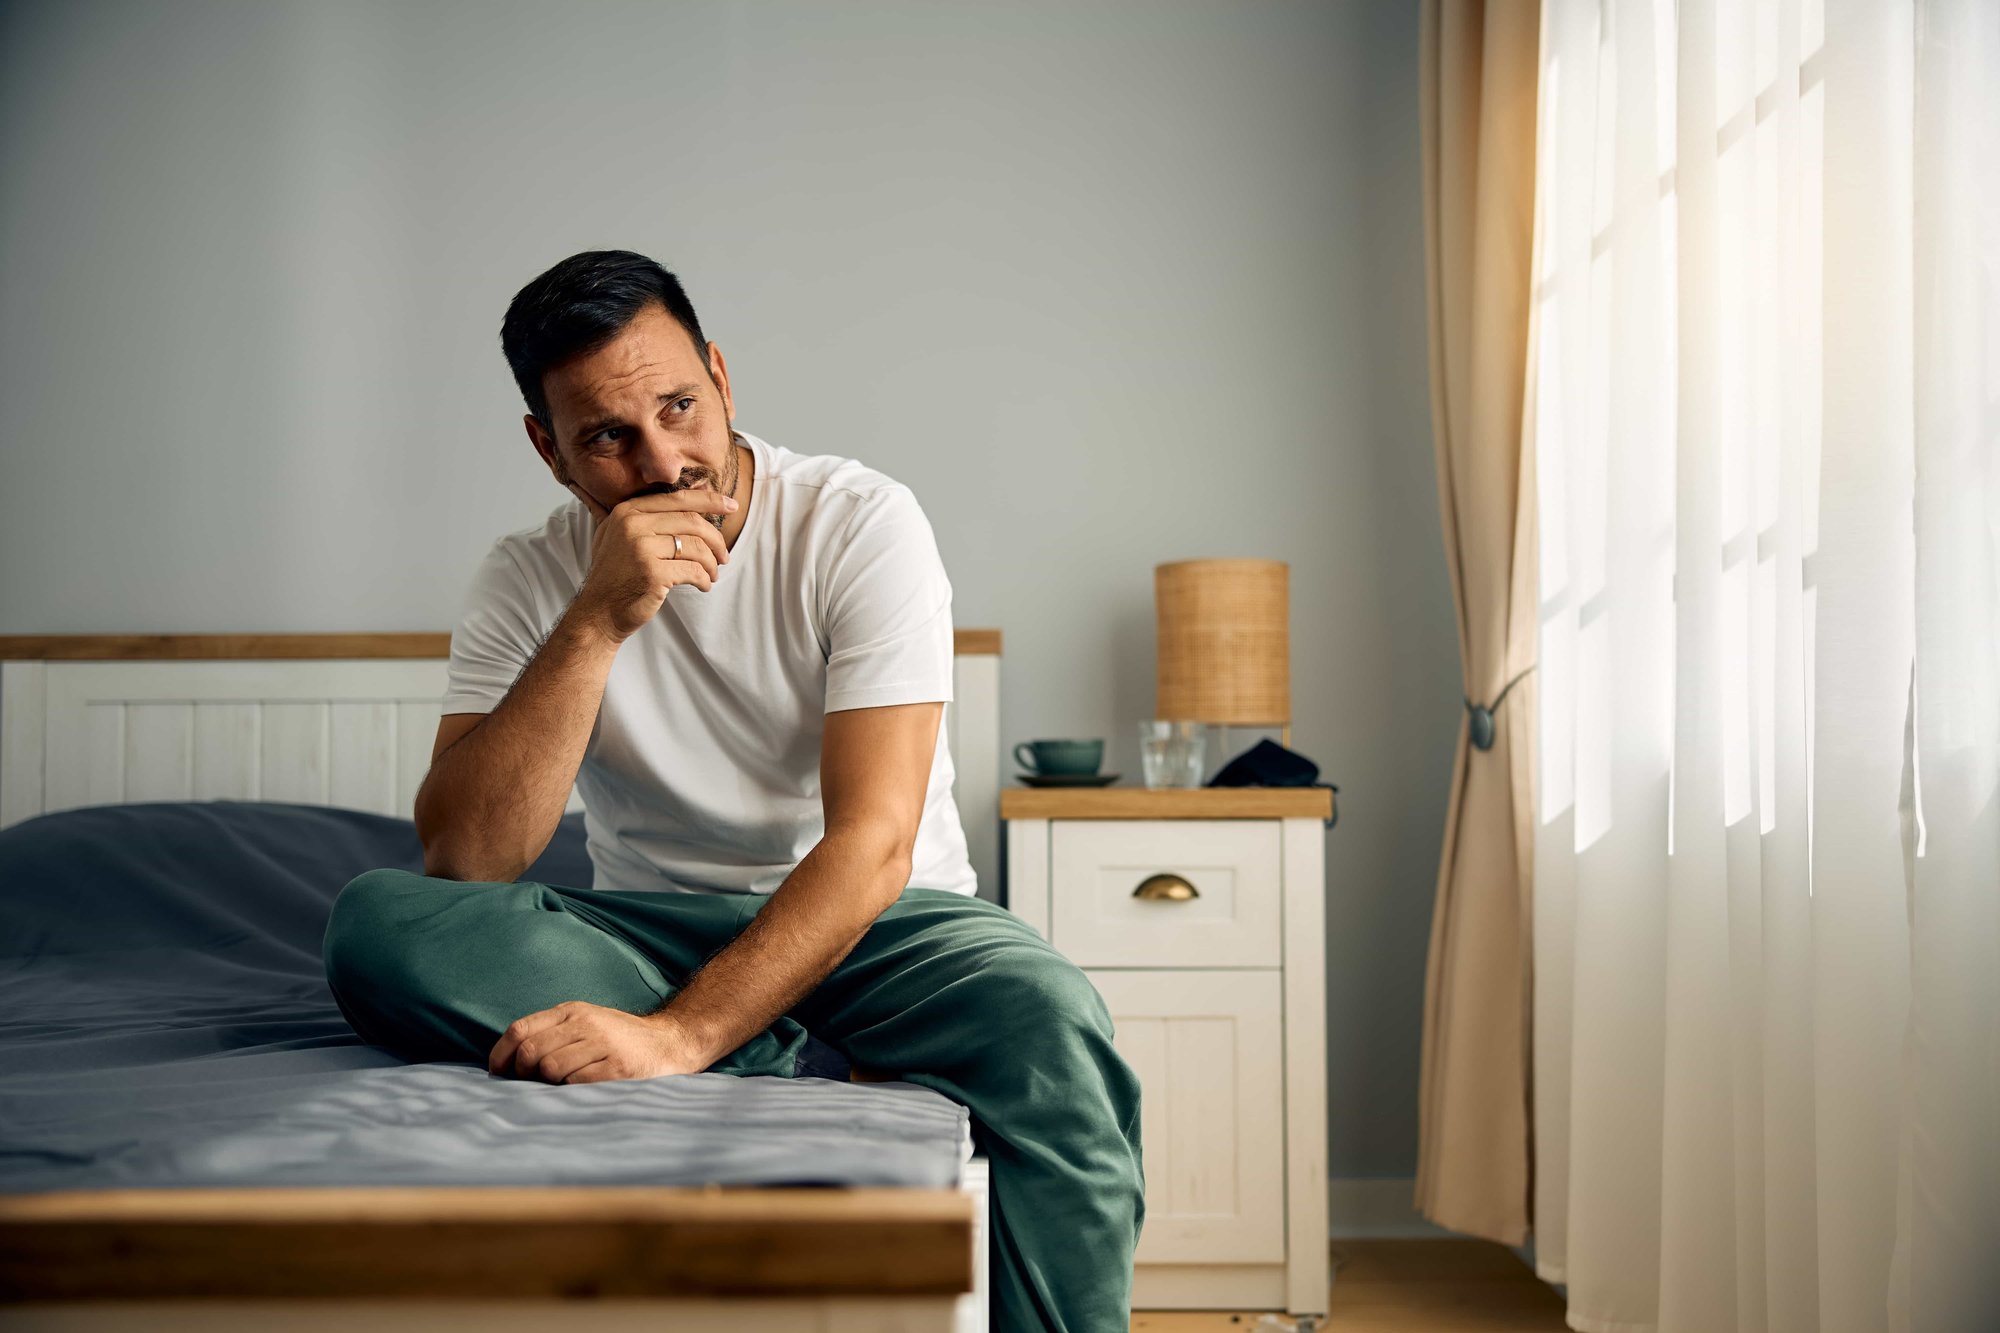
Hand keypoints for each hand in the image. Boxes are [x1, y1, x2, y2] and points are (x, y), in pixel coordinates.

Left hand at [486, 1000, 704, 1083]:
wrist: (668, 1043)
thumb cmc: (617, 1039)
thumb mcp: (584, 1023)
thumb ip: (550, 1033)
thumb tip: (506, 1063)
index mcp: (572, 1010)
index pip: (520, 1029)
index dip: (501, 1055)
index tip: (498, 1073)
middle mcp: (587, 1023)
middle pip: (532, 1052)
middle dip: (524, 1074)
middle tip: (534, 1084)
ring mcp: (604, 1045)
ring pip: (551, 1069)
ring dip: (551, 1083)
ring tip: (566, 1084)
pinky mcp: (618, 1069)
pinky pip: (576, 1083)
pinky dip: (573, 1090)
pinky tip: (585, 1088)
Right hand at [566, 485, 736, 642]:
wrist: (599, 611)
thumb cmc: (616, 575)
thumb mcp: (619, 535)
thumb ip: (645, 515)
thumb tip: (690, 492)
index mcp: (627, 511)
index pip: (678, 499)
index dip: (710, 500)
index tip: (732, 505)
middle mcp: (632, 524)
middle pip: (692, 522)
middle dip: (716, 540)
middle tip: (724, 556)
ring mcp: (641, 548)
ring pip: (696, 547)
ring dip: (711, 563)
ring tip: (712, 575)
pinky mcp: (652, 573)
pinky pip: (693, 570)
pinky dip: (704, 579)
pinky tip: (704, 585)